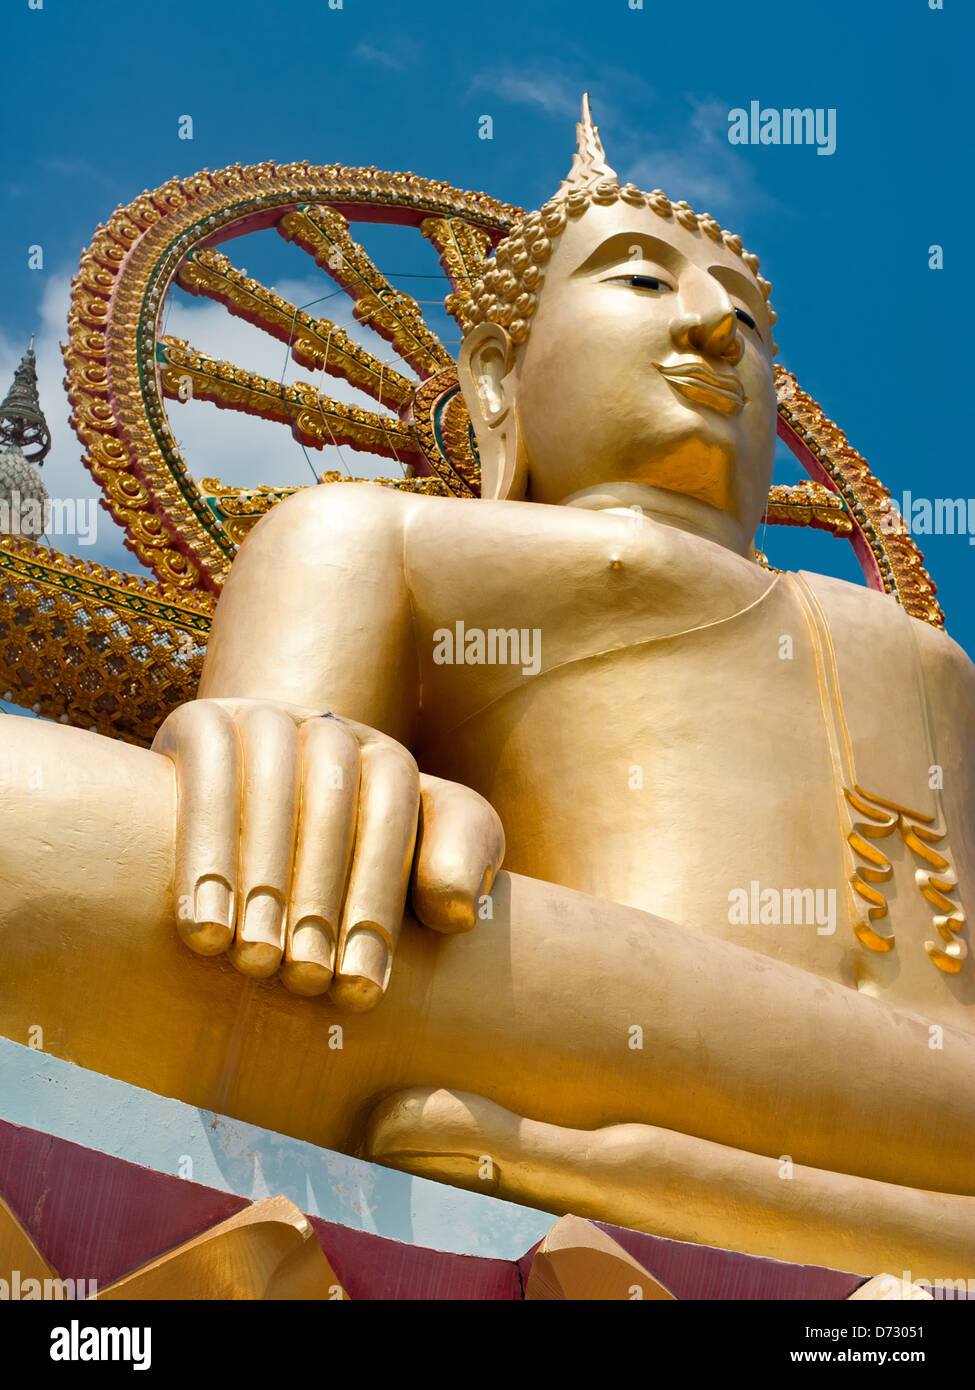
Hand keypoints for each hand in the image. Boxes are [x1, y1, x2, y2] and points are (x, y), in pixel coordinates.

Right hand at [152, 699, 503, 1011]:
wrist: (248, 814)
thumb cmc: (349, 859)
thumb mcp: (419, 855)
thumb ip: (459, 867)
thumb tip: (458, 913)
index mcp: (388, 761)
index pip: (391, 816)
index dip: (376, 898)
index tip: (359, 985)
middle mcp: (330, 729)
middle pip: (330, 800)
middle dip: (320, 895)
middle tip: (306, 979)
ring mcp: (262, 717)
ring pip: (267, 787)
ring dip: (262, 878)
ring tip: (256, 960)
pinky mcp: (201, 720)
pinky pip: (204, 778)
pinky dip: (204, 853)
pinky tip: (204, 927)